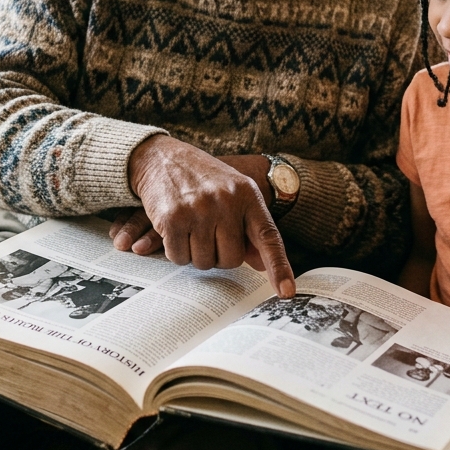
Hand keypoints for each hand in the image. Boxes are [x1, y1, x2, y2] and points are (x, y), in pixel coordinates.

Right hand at [124, 137, 294, 296]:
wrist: (162, 157)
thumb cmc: (203, 180)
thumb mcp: (233, 195)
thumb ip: (249, 229)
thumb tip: (263, 265)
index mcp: (247, 195)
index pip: (268, 237)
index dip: (279, 267)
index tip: (287, 292)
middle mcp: (226, 201)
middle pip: (231, 260)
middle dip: (218, 256)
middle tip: (208, 235)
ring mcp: (199, 209)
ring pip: (204, 262)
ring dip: (195, 254)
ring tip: (190, 228)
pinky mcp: (172, 218)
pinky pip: (179, 257)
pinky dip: (175, 251)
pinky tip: (174, 229)